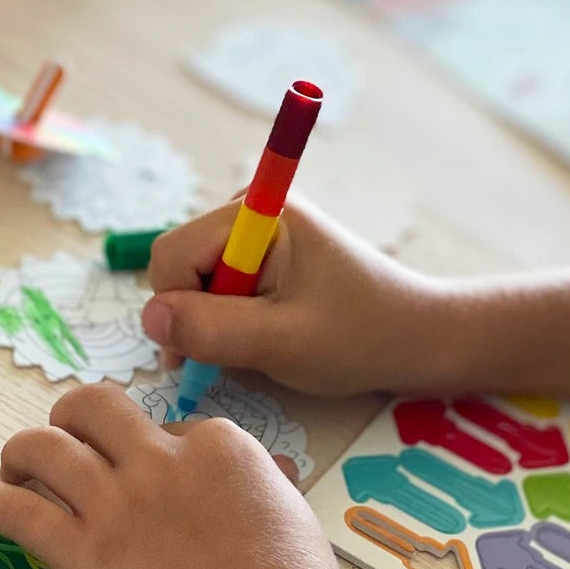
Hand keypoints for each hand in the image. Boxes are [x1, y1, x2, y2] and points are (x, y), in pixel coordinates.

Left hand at [0, 383, 360, 568]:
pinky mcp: (79, 553)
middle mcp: (159, 460)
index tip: (151, 480)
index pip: (170, 426)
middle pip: (94, 408)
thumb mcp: (295, 520)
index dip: (154, 450)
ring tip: (10, 468)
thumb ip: (268, 487)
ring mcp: (115, 504)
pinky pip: (16, 511)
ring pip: (45, 446)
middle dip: (73, 419)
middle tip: (66, 446)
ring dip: (21, 451)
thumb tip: (272, 473)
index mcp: (220, 447)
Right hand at [142, 196, 454, 396]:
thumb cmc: (362, 338)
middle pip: (180, 267)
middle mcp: (252, 211)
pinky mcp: (265, 258)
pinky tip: (268, 340)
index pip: (172, 255)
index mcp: (259, 212)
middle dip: (197, 317)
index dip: (176, 308)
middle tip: (240, 357)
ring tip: (265, 348)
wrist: (420, 339)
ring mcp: (257, 234)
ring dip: (216, 325)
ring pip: (196, 284)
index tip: (203, 356)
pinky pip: (219, 290)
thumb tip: (150, 318)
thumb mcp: (283, 343)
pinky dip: (231, 323)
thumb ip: (212, 330)